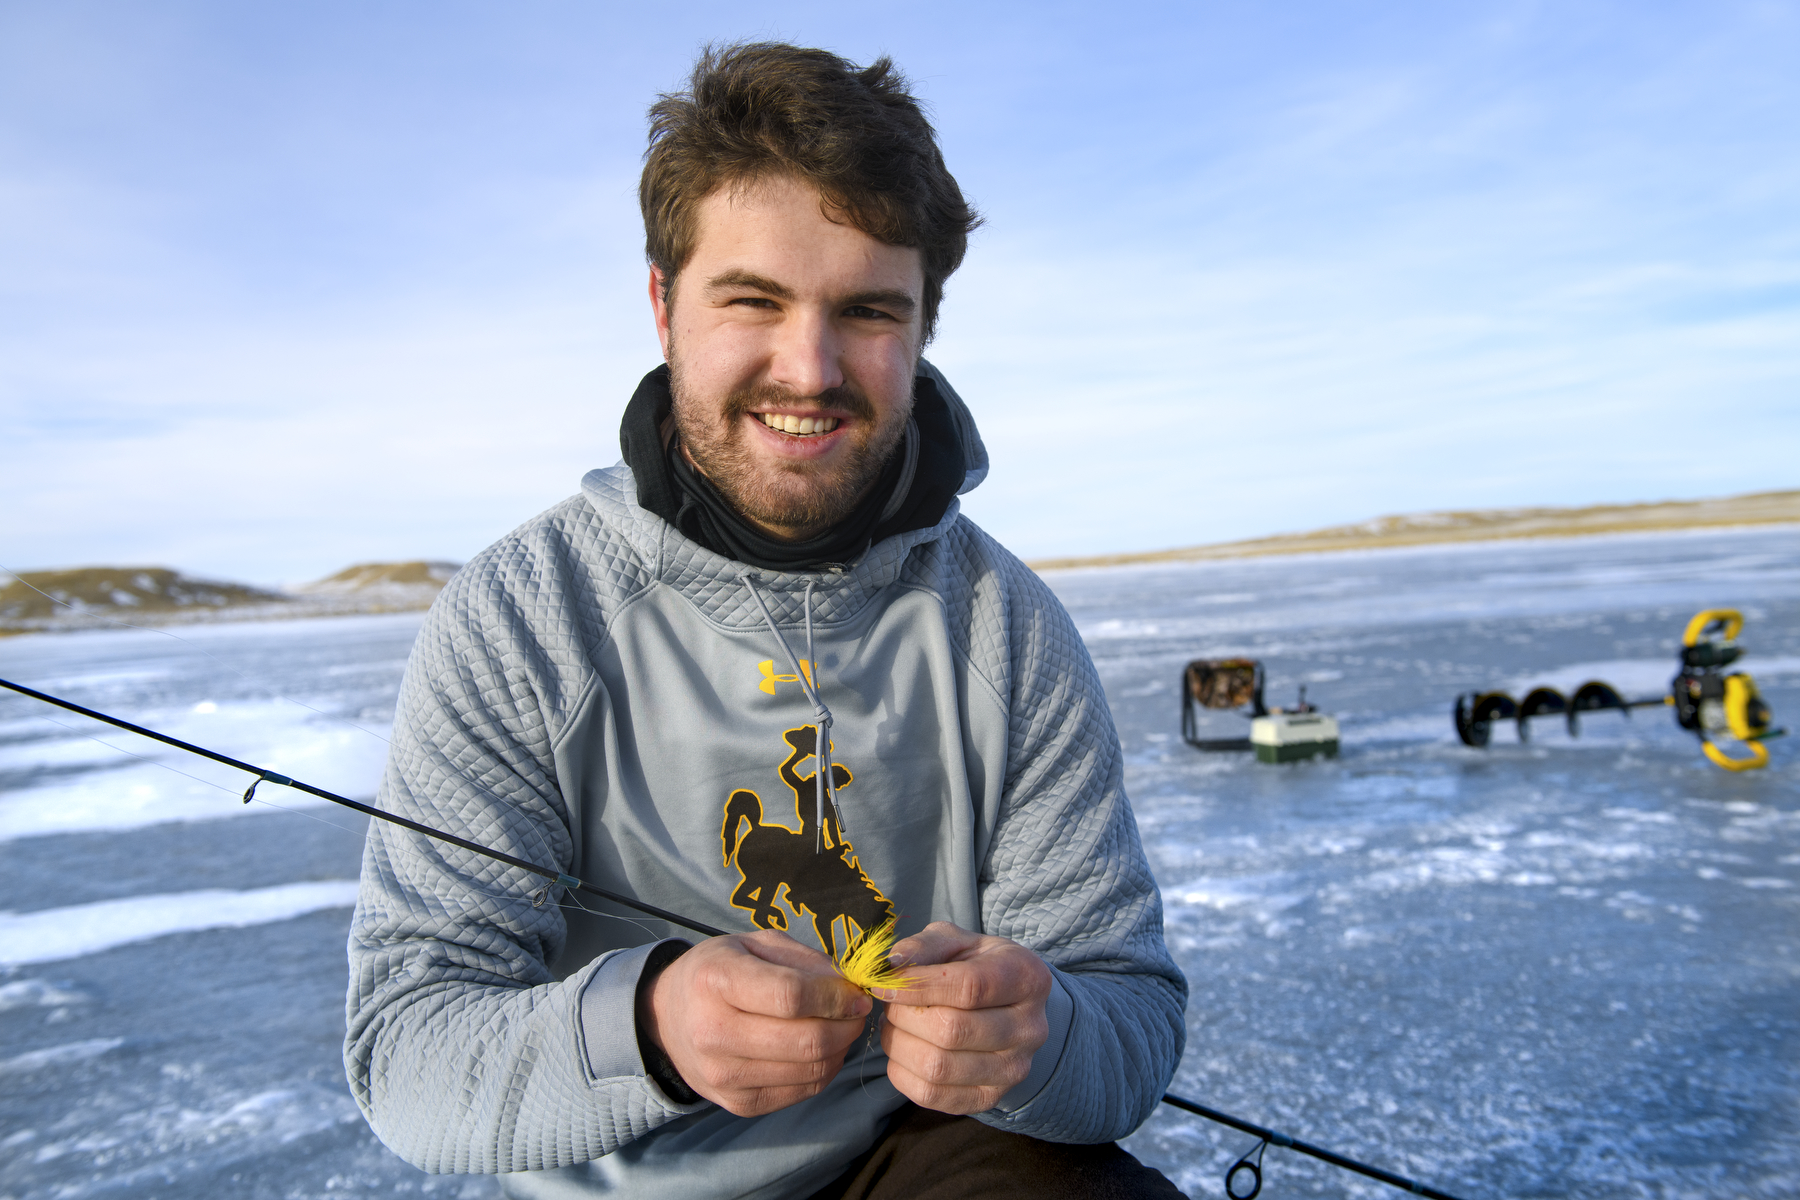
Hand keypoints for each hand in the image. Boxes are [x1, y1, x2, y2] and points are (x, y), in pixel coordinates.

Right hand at [641, 930, 871, 1115]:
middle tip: (856, 1011)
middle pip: (806, 1041)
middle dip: (847, 1025)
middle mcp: (713, 1033)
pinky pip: (803, 1091)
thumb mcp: (754, 944)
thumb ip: (804, 960)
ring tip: (840, 1027)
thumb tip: (850, 987)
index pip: (790, 996)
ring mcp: (723, 1076)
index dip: (835, 996)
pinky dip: (824, 1069)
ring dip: (840, 1048)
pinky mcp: (738, 1104)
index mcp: (715, 981)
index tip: (856, 993)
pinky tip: (821, 1049)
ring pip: (811, 1071)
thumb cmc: (719, 971)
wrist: (668, 1017)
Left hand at [876, 921, 1052, 1113]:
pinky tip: (902, 1051)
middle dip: (905, 1016)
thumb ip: (923, 946)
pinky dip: (902, 1073)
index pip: (968, 987)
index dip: (918, 986)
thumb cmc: (975, 966)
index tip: (883, 982)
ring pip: (938, 1067)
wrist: (1004, 1006)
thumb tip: (889, 967)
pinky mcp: (991, 1098)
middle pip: (951, 1031)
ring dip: (899, 1045)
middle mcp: (1030, 1029)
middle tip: (889, 1003)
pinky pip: (932, 1095)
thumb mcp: (955, 941)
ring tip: (893, 1025)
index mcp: (1028, 979)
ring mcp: (1014, 1069)